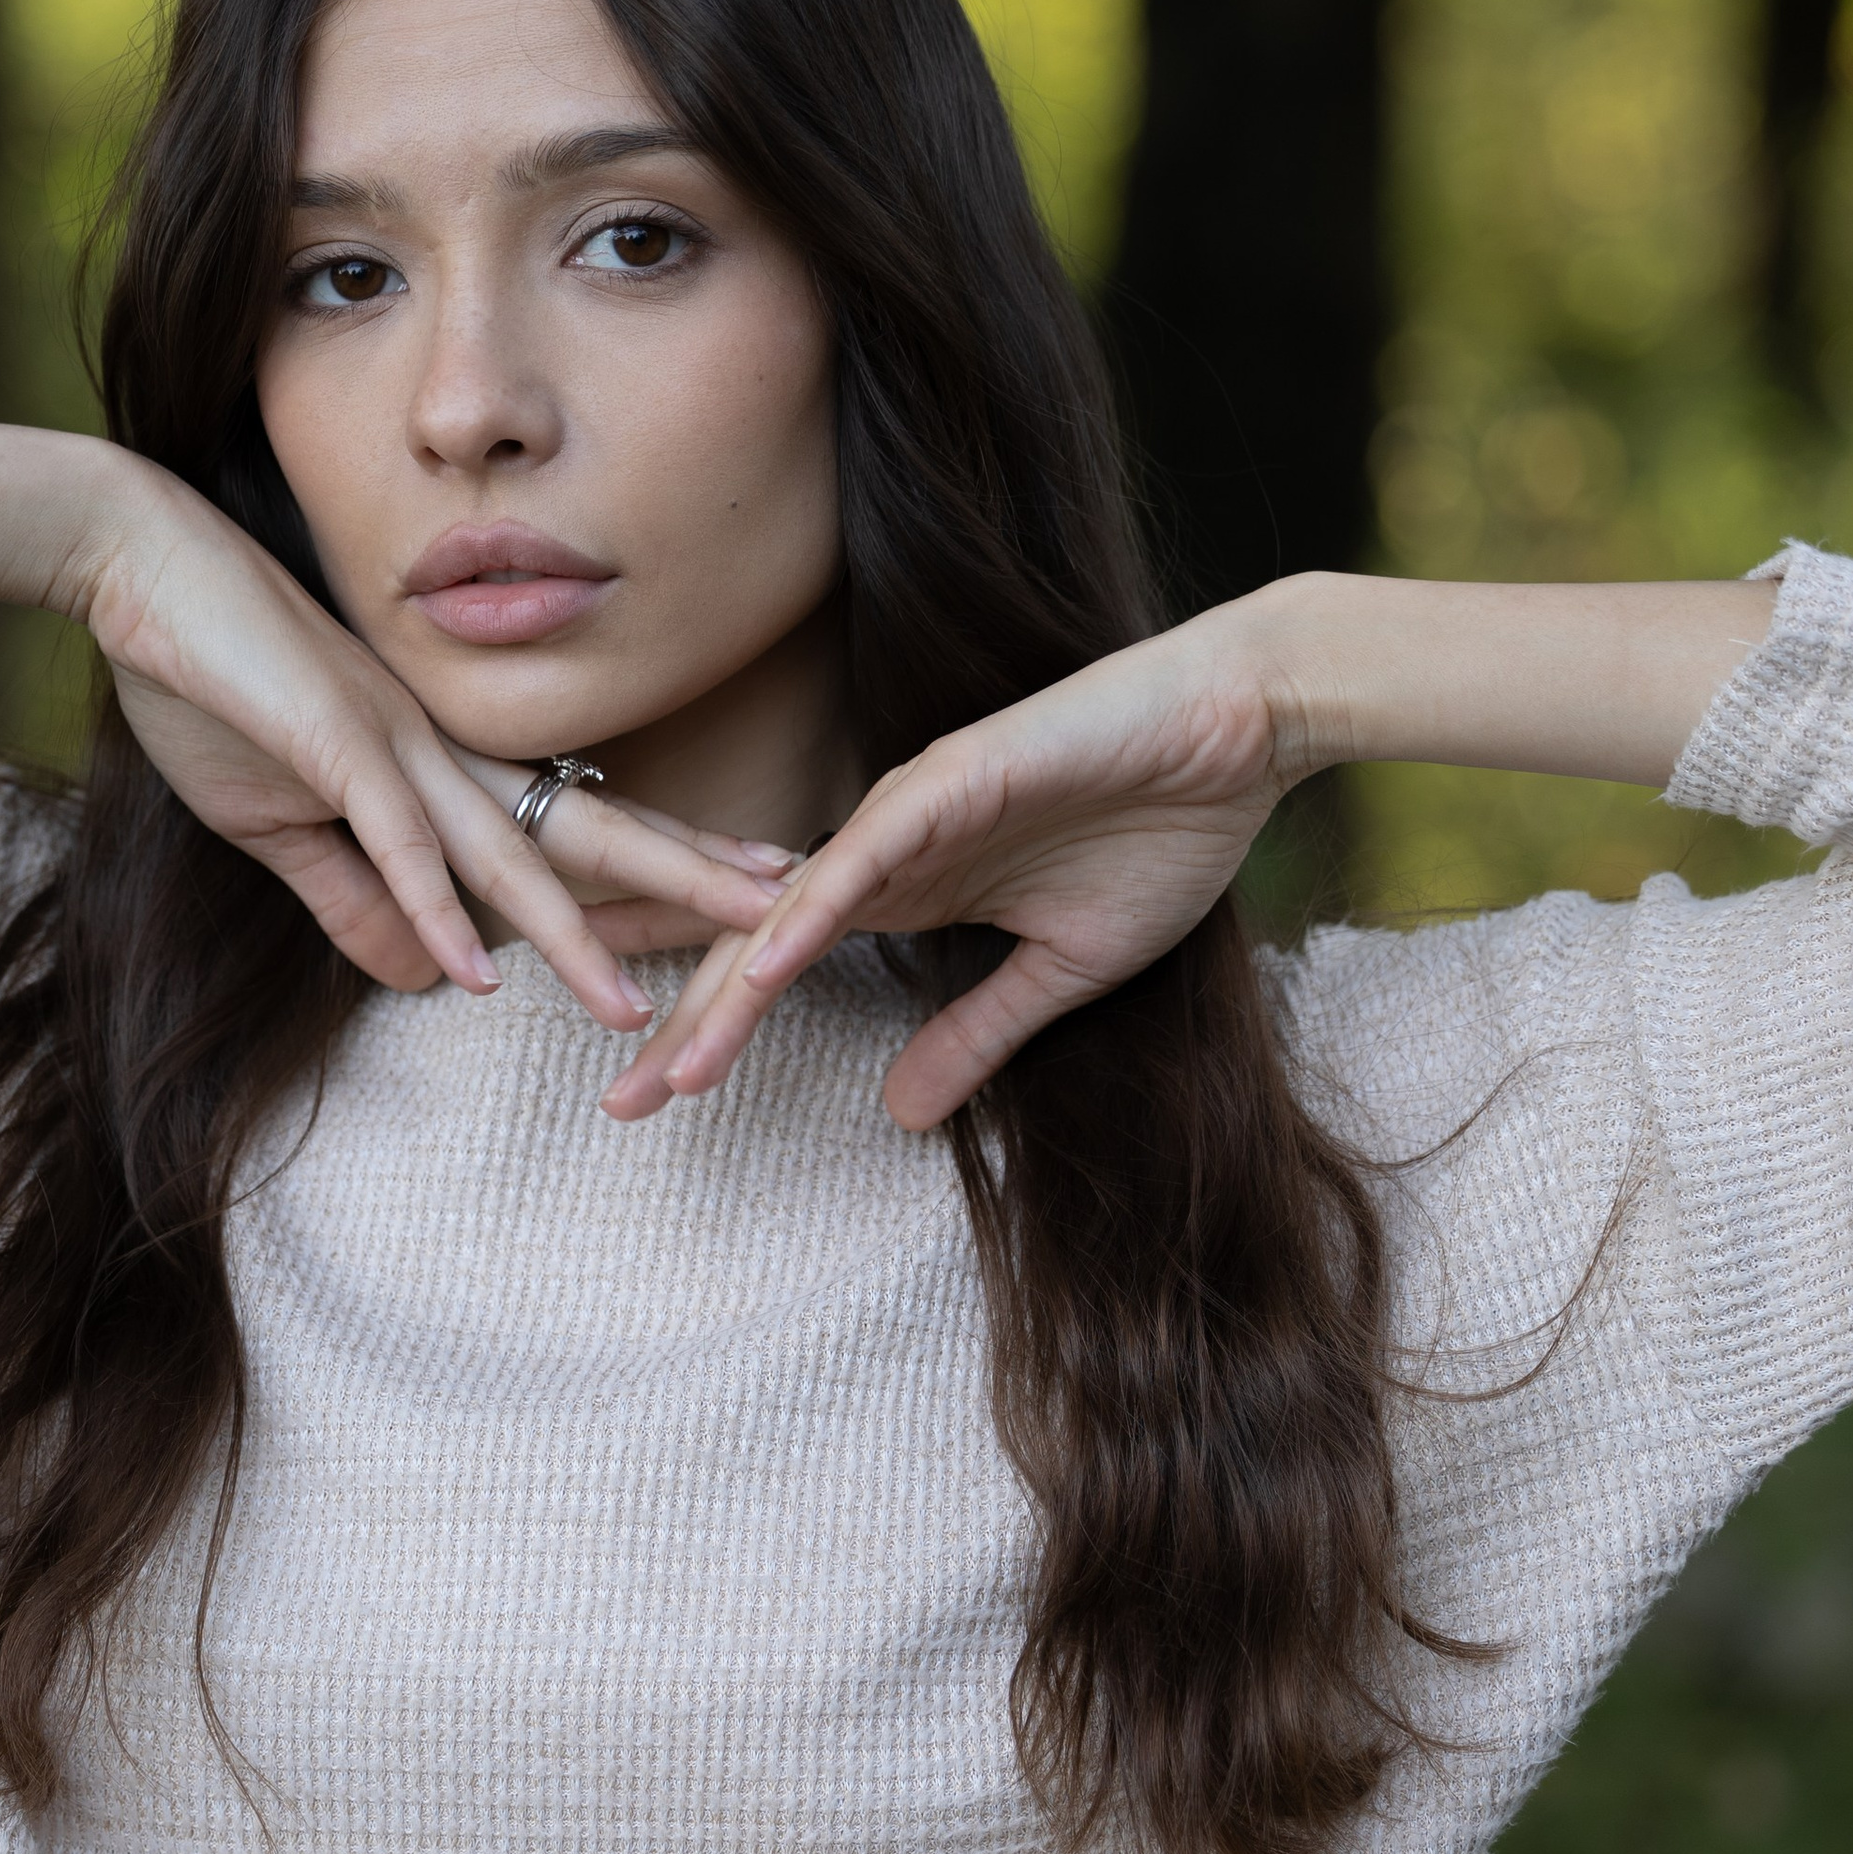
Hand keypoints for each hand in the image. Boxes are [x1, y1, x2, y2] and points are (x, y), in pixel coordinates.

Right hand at [78, 466, 791, 1030]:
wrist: (138, 565)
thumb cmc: (211, 678)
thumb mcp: (280, 820)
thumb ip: (355, 898)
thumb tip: (422, 978)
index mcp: (440, 767)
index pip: (571, 830)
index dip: (654, 870)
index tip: (736, 904)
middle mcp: (441, 755)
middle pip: (587, 828)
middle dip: (684, 882)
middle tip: (786, 916)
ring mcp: (393, 745)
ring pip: (509, 855)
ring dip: (574, 937)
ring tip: (636, 1009)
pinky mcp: (331, 743)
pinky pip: (395, 842)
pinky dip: (437, 911)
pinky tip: (476, 976)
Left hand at [600, 612, 1295, 1127]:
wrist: (1238, 738)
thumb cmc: (1160, 832)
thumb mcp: (1061, 974)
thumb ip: (976, 1034)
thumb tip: (900, 1115)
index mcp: (902, 893)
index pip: (777, 969)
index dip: (708, 1027)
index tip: (644, 1099)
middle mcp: (883, 851)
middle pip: (754, 943)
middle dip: (682, 1019)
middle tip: (614, 1103)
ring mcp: (910, 810)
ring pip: (792, 904)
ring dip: (729, 985)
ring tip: (664, 1058)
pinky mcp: (953, 777)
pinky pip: (866, 853)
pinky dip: (812, 909)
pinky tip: (762, 963)